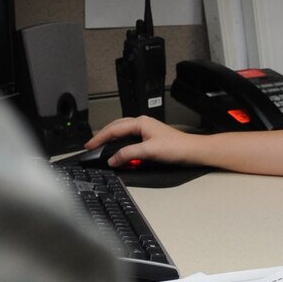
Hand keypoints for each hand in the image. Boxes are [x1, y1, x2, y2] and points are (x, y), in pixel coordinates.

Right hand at [85, 116, 206, 166]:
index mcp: (140, 122)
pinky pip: (129, 139)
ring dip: (111, 139)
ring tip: (101, 146)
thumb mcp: (148, 151)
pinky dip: (121, 144)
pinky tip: (119, 150)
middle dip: (102, 136)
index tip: (89, 145)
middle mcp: (142, 124)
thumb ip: (128, 154)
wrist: (192, 151)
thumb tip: (113, 159)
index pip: (114, 129)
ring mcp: (146, 131)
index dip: (100, 137)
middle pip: (116, 128)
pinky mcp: (150, 139)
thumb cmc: (176, 147)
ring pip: (122, 132)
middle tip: (91, 145)